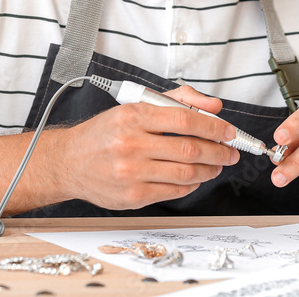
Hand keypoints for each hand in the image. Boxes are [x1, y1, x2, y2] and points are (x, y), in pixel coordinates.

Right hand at [55, 85, 239, 209]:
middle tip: (230, 152)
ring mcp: (131, 173)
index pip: (185, 120)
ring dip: (209, 170)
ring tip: (215, 165)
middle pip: (190, 149)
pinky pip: (173, 191)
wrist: (69, 162)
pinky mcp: (132, 197)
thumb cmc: (104, 133)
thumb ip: (177, 100)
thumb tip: (213, 106)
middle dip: (218, 151)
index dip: (214, 127)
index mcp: (133, 116)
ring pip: (185, 173)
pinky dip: (190, 184)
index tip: (228, 131)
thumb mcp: (136, 105)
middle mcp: (131, 144)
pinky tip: (193, 177)